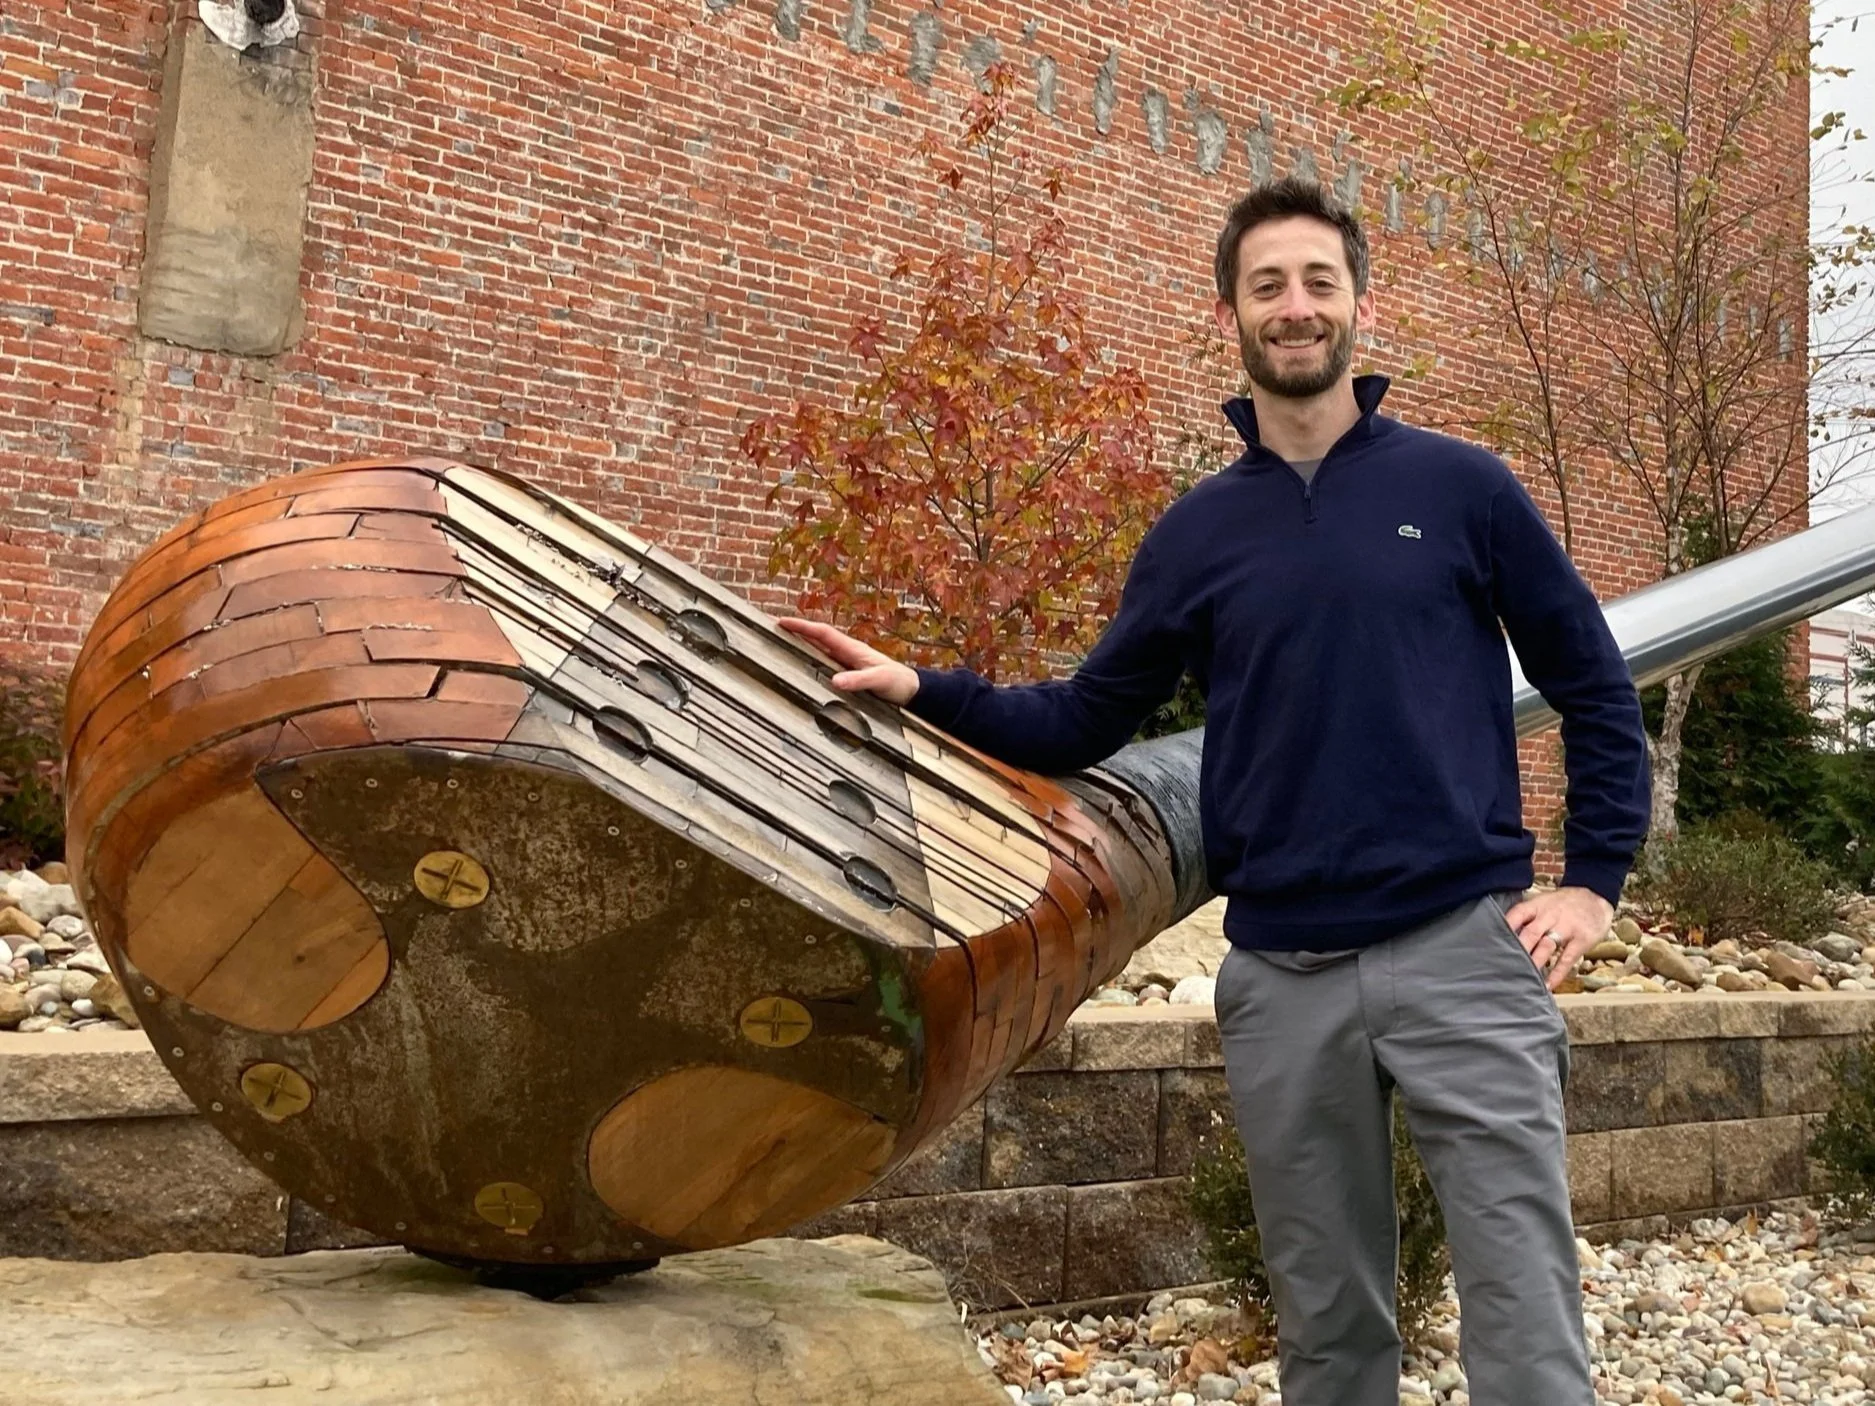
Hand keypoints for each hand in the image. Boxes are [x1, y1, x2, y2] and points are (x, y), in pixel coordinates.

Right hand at [777, 618, 920, 705]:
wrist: (911, 690)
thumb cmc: (897, 683)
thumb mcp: (879, 681)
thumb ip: (858, 680)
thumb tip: (835, 681)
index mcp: (852, 649)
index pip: (822, 633)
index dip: (801, 626)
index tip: (781, 622)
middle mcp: (847, 653)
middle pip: (816, 639)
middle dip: (795, 632)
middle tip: (772, 629)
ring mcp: (847, 664)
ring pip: (818, 651)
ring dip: (800, 646)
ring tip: (779, 645)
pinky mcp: (848, 675)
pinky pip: (824, 665)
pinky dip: (810, 662)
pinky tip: (801, 669)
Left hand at [1502, 886, 1614, 991]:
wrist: (1596, 896)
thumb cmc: (1563, 903)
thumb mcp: (1543, 902)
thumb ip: (1527, 917)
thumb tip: (1503, 934)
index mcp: (1537, 905)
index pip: (1517, 914)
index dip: (1504, 928)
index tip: (1491, 943)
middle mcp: (1550, 916)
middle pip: (1530, 933)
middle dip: (1517, 950)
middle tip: (1502, 966)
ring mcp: (1567, 928)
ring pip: (1546, 946)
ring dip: (1534, 963)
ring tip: (1522, 978)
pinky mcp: (1581, 940)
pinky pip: (1567, 959)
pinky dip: (1557, 973)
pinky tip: (1548, 985)